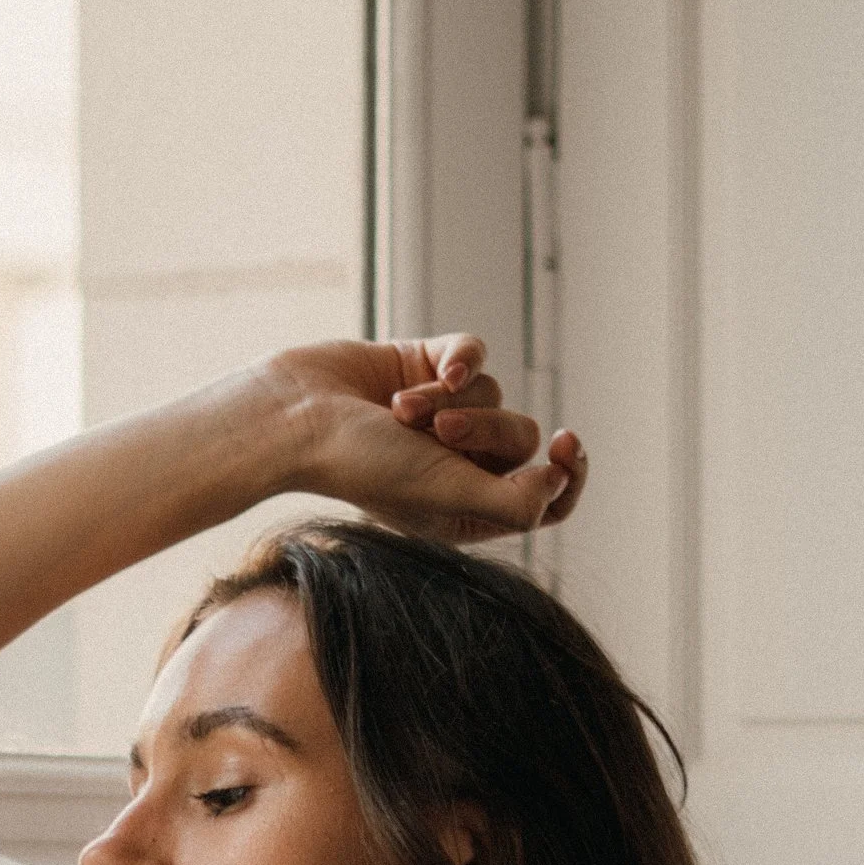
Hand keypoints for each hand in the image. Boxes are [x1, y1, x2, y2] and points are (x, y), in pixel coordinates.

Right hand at [260, 332, 586, 545]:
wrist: (296, 418)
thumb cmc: (364, 467)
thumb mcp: (448, 496)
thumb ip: (515, 503)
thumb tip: (558, 484)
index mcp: (468, 511)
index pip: (546, 500)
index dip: (567, 475)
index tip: (564, 446)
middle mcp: (460, 466)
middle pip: (520, 438)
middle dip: (486, 429)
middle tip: (438, 433)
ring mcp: (442, 416)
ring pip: (494, 392)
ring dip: (448, 398)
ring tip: (399, 412)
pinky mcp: (425, 368)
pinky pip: (473, 353)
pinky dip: (459, 358)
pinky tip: (434, 369)